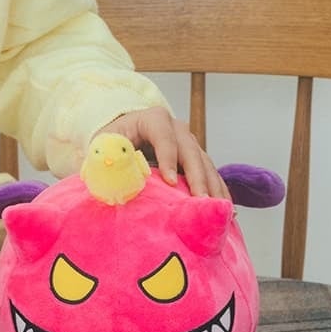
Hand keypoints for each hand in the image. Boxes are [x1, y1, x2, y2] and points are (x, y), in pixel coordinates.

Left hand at [97, 107, 229, 198]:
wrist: (123, 137)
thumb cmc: (112, 142)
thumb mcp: (104, 143)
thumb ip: (108, 153)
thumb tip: (115, 166)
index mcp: (153, 120)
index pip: (164, 136)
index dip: (168, 157)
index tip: (170, 182)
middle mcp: (176, 129)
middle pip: (191, 151)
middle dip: (197, 177)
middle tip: (201, 201)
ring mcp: (189, 143)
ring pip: (206, 164)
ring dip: (213, 188)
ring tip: (220, 210)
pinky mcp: (196, 159)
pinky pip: (210, 175)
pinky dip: (218, 192)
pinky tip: (226, 211)